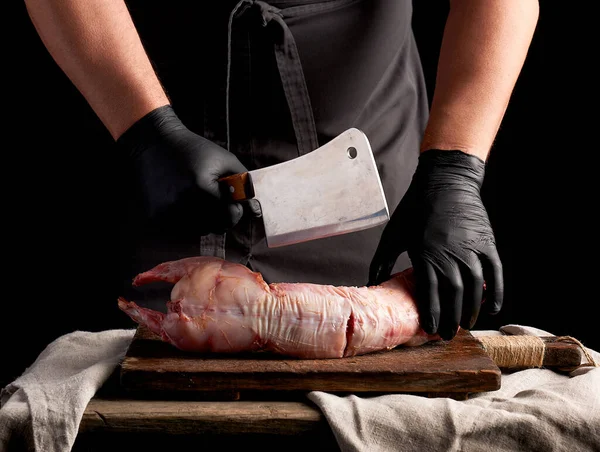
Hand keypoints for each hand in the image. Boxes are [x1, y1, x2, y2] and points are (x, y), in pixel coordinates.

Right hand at [117, 105, 253, 233]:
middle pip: (217, 227)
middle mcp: (182, 204)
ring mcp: (167, 214)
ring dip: (204, 219)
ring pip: (200, 231)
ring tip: (195, 195)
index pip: (231, 217)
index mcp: (201, 188)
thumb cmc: (195, 151)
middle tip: (214, 196)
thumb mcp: (225, 160)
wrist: (153, 144)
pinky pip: (181, 230)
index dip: (236, 209)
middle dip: (222, 215)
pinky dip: (186, 220)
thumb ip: (244, 184)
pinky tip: (181, 200)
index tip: (231, 198)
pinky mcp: (155, 219)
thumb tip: (256, 210)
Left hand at [368, 149, 502, 339]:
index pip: (430, 293)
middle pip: (454, 296)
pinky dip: (495, 292)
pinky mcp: (487, 243)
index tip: (431, 331)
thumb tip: (371, 284)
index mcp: (425, 254)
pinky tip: (492, 307)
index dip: (432, 315)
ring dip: (471, 310)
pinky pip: (495, 273)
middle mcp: (450, 255)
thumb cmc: (416, 207)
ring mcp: (471, 249)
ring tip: (466, 325)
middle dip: (451, 319)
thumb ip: (381, 261)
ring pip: (475, 288)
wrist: (446, 180)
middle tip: (449, 336)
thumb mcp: (393, 234)